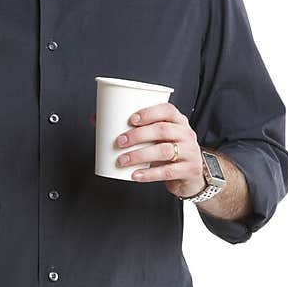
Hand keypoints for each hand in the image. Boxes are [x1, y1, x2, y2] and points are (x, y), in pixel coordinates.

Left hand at [89, 103, 203, 196]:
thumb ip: (133, 129)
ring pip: (163, 151)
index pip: (167, 110)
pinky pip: (167, 171)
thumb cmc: (169, 151)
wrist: (191, 175)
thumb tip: (96, 119)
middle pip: (162, 130)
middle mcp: (186, 134)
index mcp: (178, 121)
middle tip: (119, 142)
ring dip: (139, 155)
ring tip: (122, 160)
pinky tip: (135, 175)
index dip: (149, 112)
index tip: (131, 119)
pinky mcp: (187, 170)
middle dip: (138, 135)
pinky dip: (148, 174)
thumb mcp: (156, 138)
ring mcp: (189, 152)